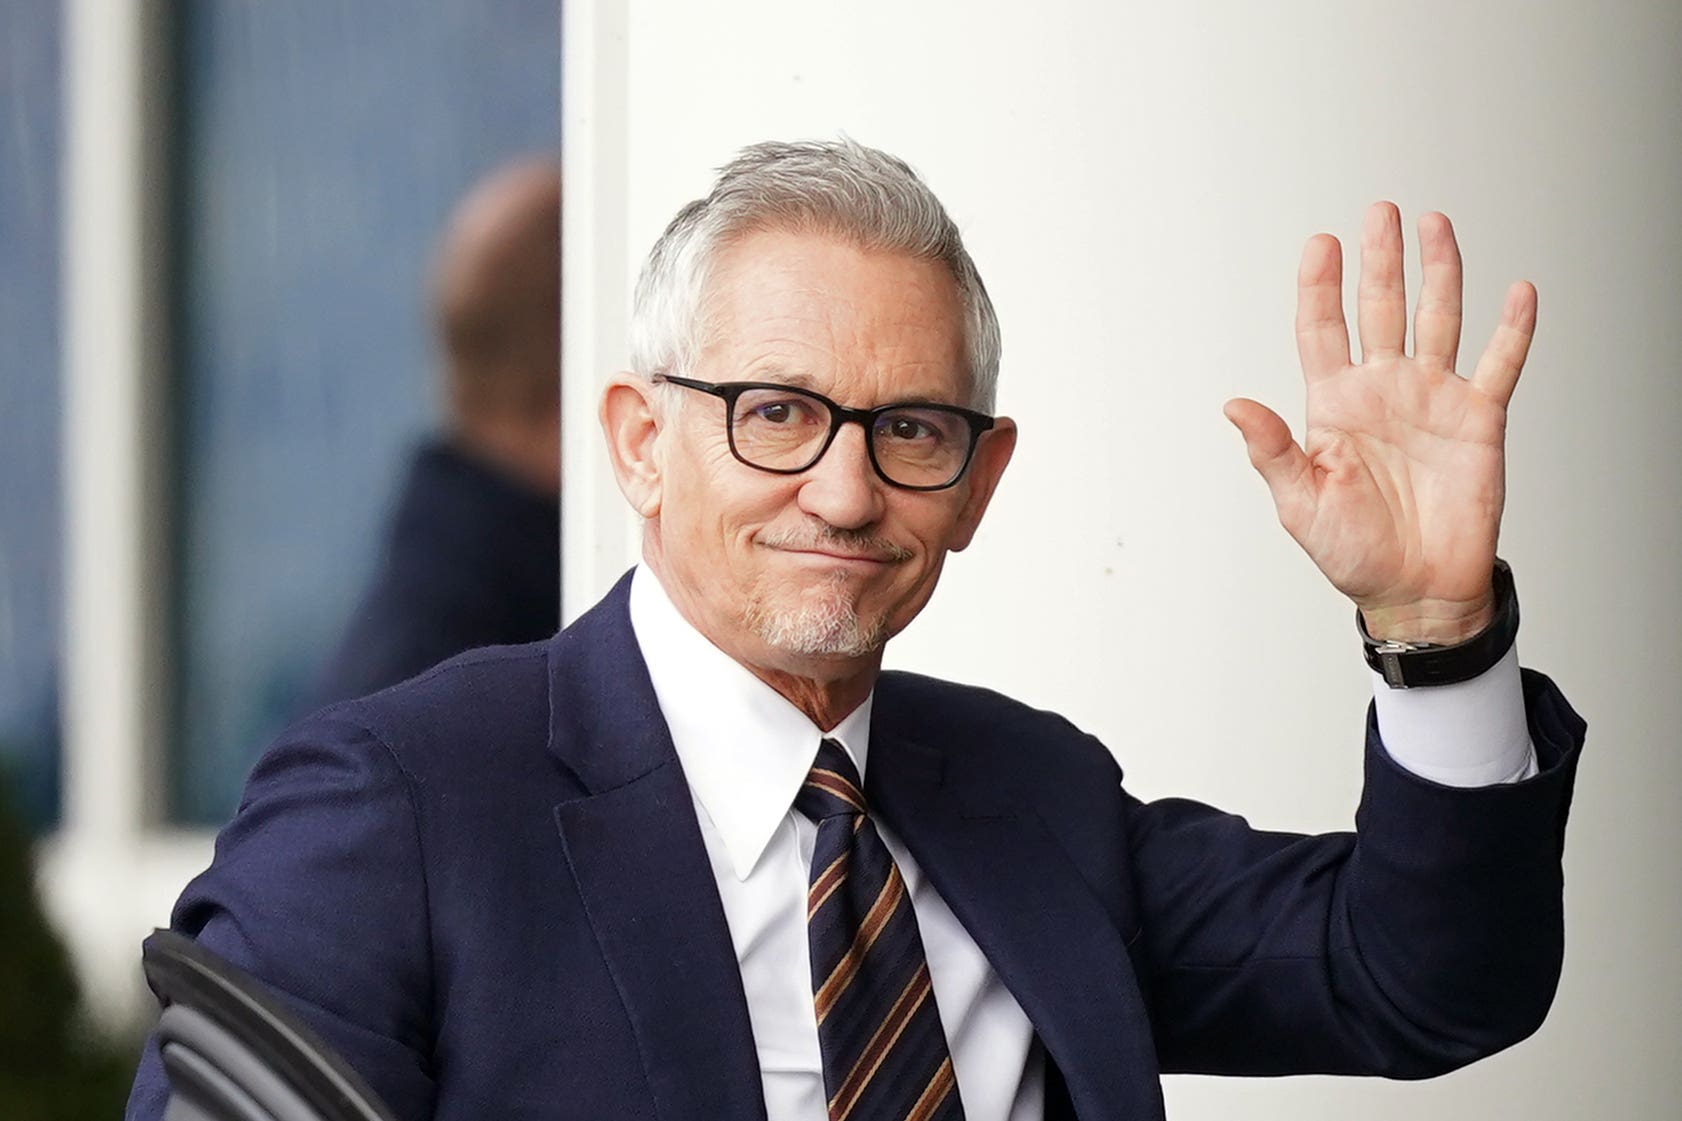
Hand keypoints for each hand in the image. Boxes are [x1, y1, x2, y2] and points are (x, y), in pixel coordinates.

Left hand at [1224, 203, 1536, 643]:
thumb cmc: (1352, 552)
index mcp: (1334, 405)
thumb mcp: (1300, 503)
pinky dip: (1512, 329)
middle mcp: (1383, 390)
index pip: (1322, 330)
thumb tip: (1233, 405)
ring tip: (1435, 224)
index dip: (1320, 286)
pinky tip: (1519, 292)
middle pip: (1382, 309)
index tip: (1320, 243)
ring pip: (1438, 319)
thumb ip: (1272, 449)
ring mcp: (1432, 399)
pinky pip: (1500, 365)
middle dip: (1381, 261)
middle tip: (1379, 212)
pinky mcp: (1478, 420)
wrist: (1414, 591)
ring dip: (1440, 272)